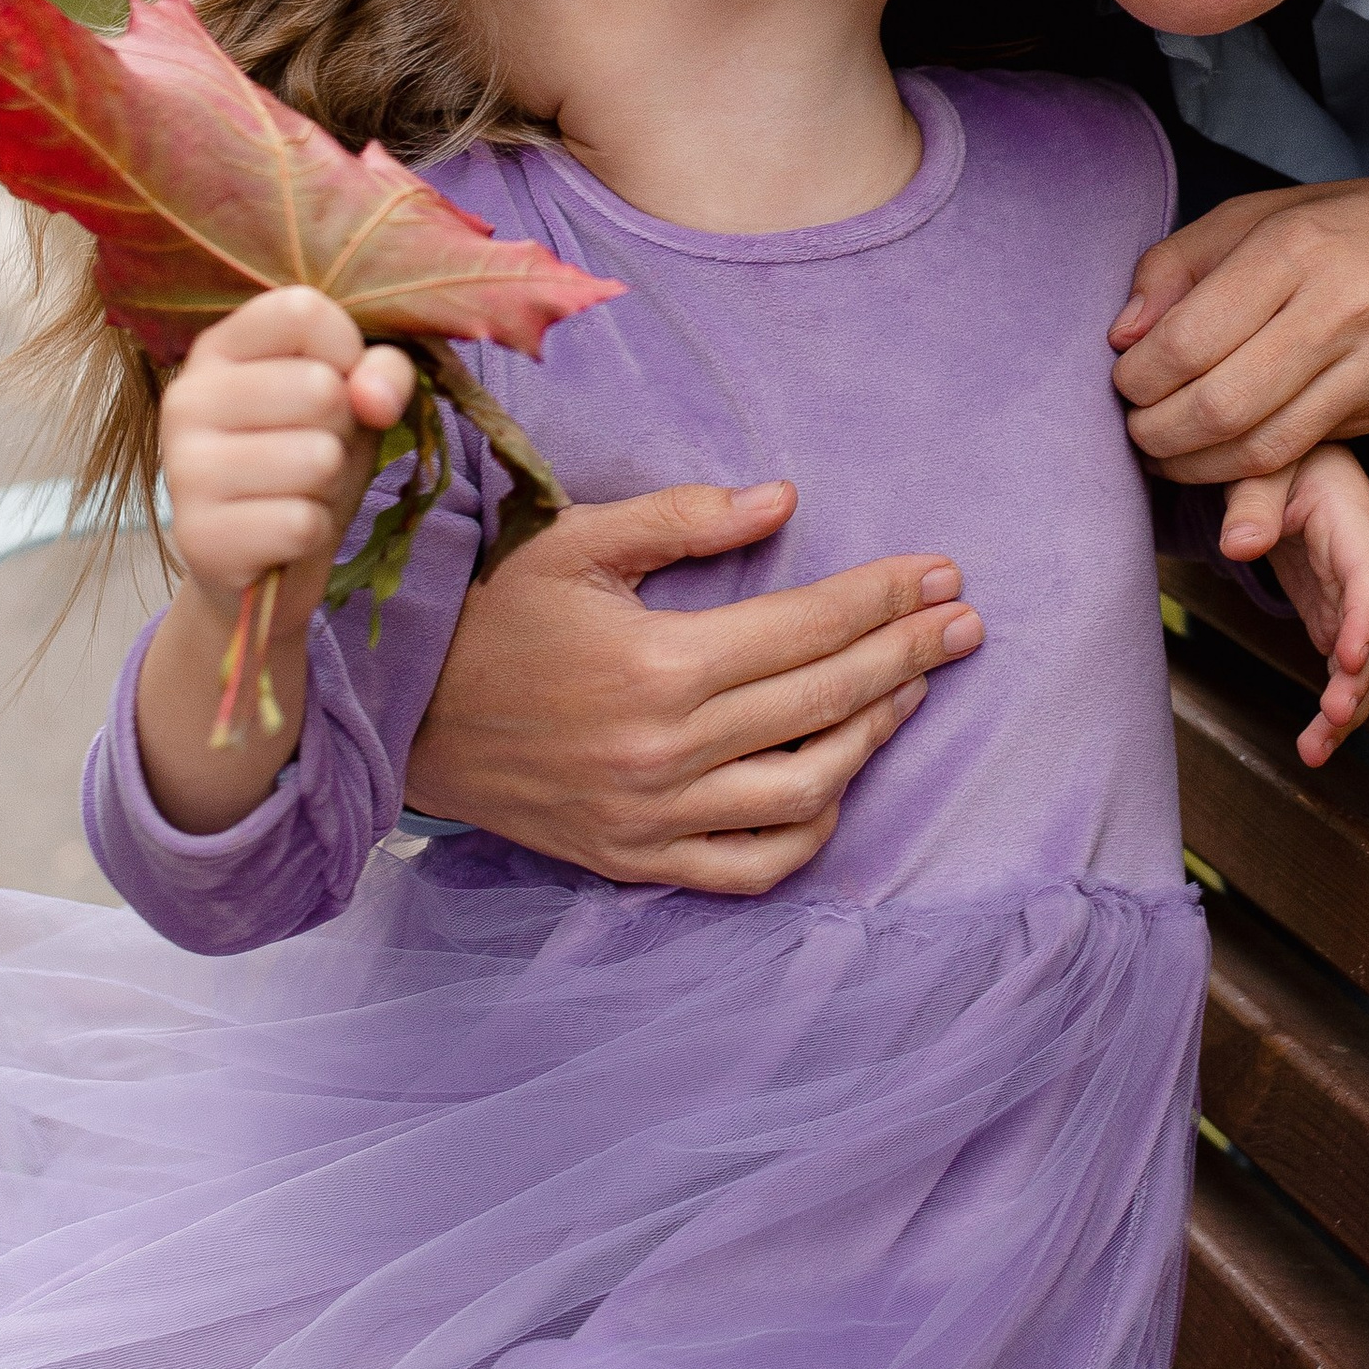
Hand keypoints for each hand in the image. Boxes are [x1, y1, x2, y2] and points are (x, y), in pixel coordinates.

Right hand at [160, 287, 414, 629]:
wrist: (268, 560)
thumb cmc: (309, 456)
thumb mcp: (356, 400)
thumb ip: (383, 371)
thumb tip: (375, 397)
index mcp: (218, 348)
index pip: (302, 311)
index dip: (348, 350)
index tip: (338, 383)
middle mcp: (185, 398)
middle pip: (320, 388)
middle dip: (343, 430)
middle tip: (313, 451)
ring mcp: (183, 468)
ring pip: (317, 458)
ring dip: (330, 484)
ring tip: (298, 490)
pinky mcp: (198, 537)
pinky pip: (301, 522)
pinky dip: (313, 532)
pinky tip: (283, 533)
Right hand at [406, 483, 985, 891]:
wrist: (403, 718)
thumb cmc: (492, 615)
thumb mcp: (574, 542)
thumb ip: (683, 517)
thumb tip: (784, 501)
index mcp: (658, 664)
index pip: (807, 628)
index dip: (885, 597)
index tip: (944, 573)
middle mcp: (668, 751)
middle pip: (826, 702)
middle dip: (909, 653)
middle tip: (966, 621)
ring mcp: (656, 818)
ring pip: (807, 790)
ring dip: (875, 735)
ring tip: (911, 686)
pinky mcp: (639, 860)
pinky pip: (753, 867)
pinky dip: (810, 830)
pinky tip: (839, 781)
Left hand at [1109, 176, 1368, 481]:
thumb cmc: (1339, 229)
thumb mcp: (1251, 216)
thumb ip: (1175, 267)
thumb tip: (1124, 336)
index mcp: (1293, 248)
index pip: (1189, 339)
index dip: (1139, 376)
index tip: (1124, 381)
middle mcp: (1338, 308)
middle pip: (1221, 405)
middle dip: (1158, 433)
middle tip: (1135, 429)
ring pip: (1263, 447)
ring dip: (1196, 464)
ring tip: (1165, 452)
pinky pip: (1304, 452)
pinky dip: (1247, 467)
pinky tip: (1219, 455)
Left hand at [1220, 444, 1368, 766]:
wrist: (1298, 465)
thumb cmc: (1284, 461)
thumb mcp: (1264, 469)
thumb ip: (1252, 504)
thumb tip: (1236, 547)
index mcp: (1354, 529)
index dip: (1364, 619)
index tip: (1347, 658)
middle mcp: (1366, 571)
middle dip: (1359, 679)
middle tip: (1334, 715)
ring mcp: (1353, 602)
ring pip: (1365, 664)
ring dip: (1348, 709)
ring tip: (1315, 749)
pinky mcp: (1334, 622)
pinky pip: (1343, 672)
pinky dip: (1334, 709)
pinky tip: (1314, 744)